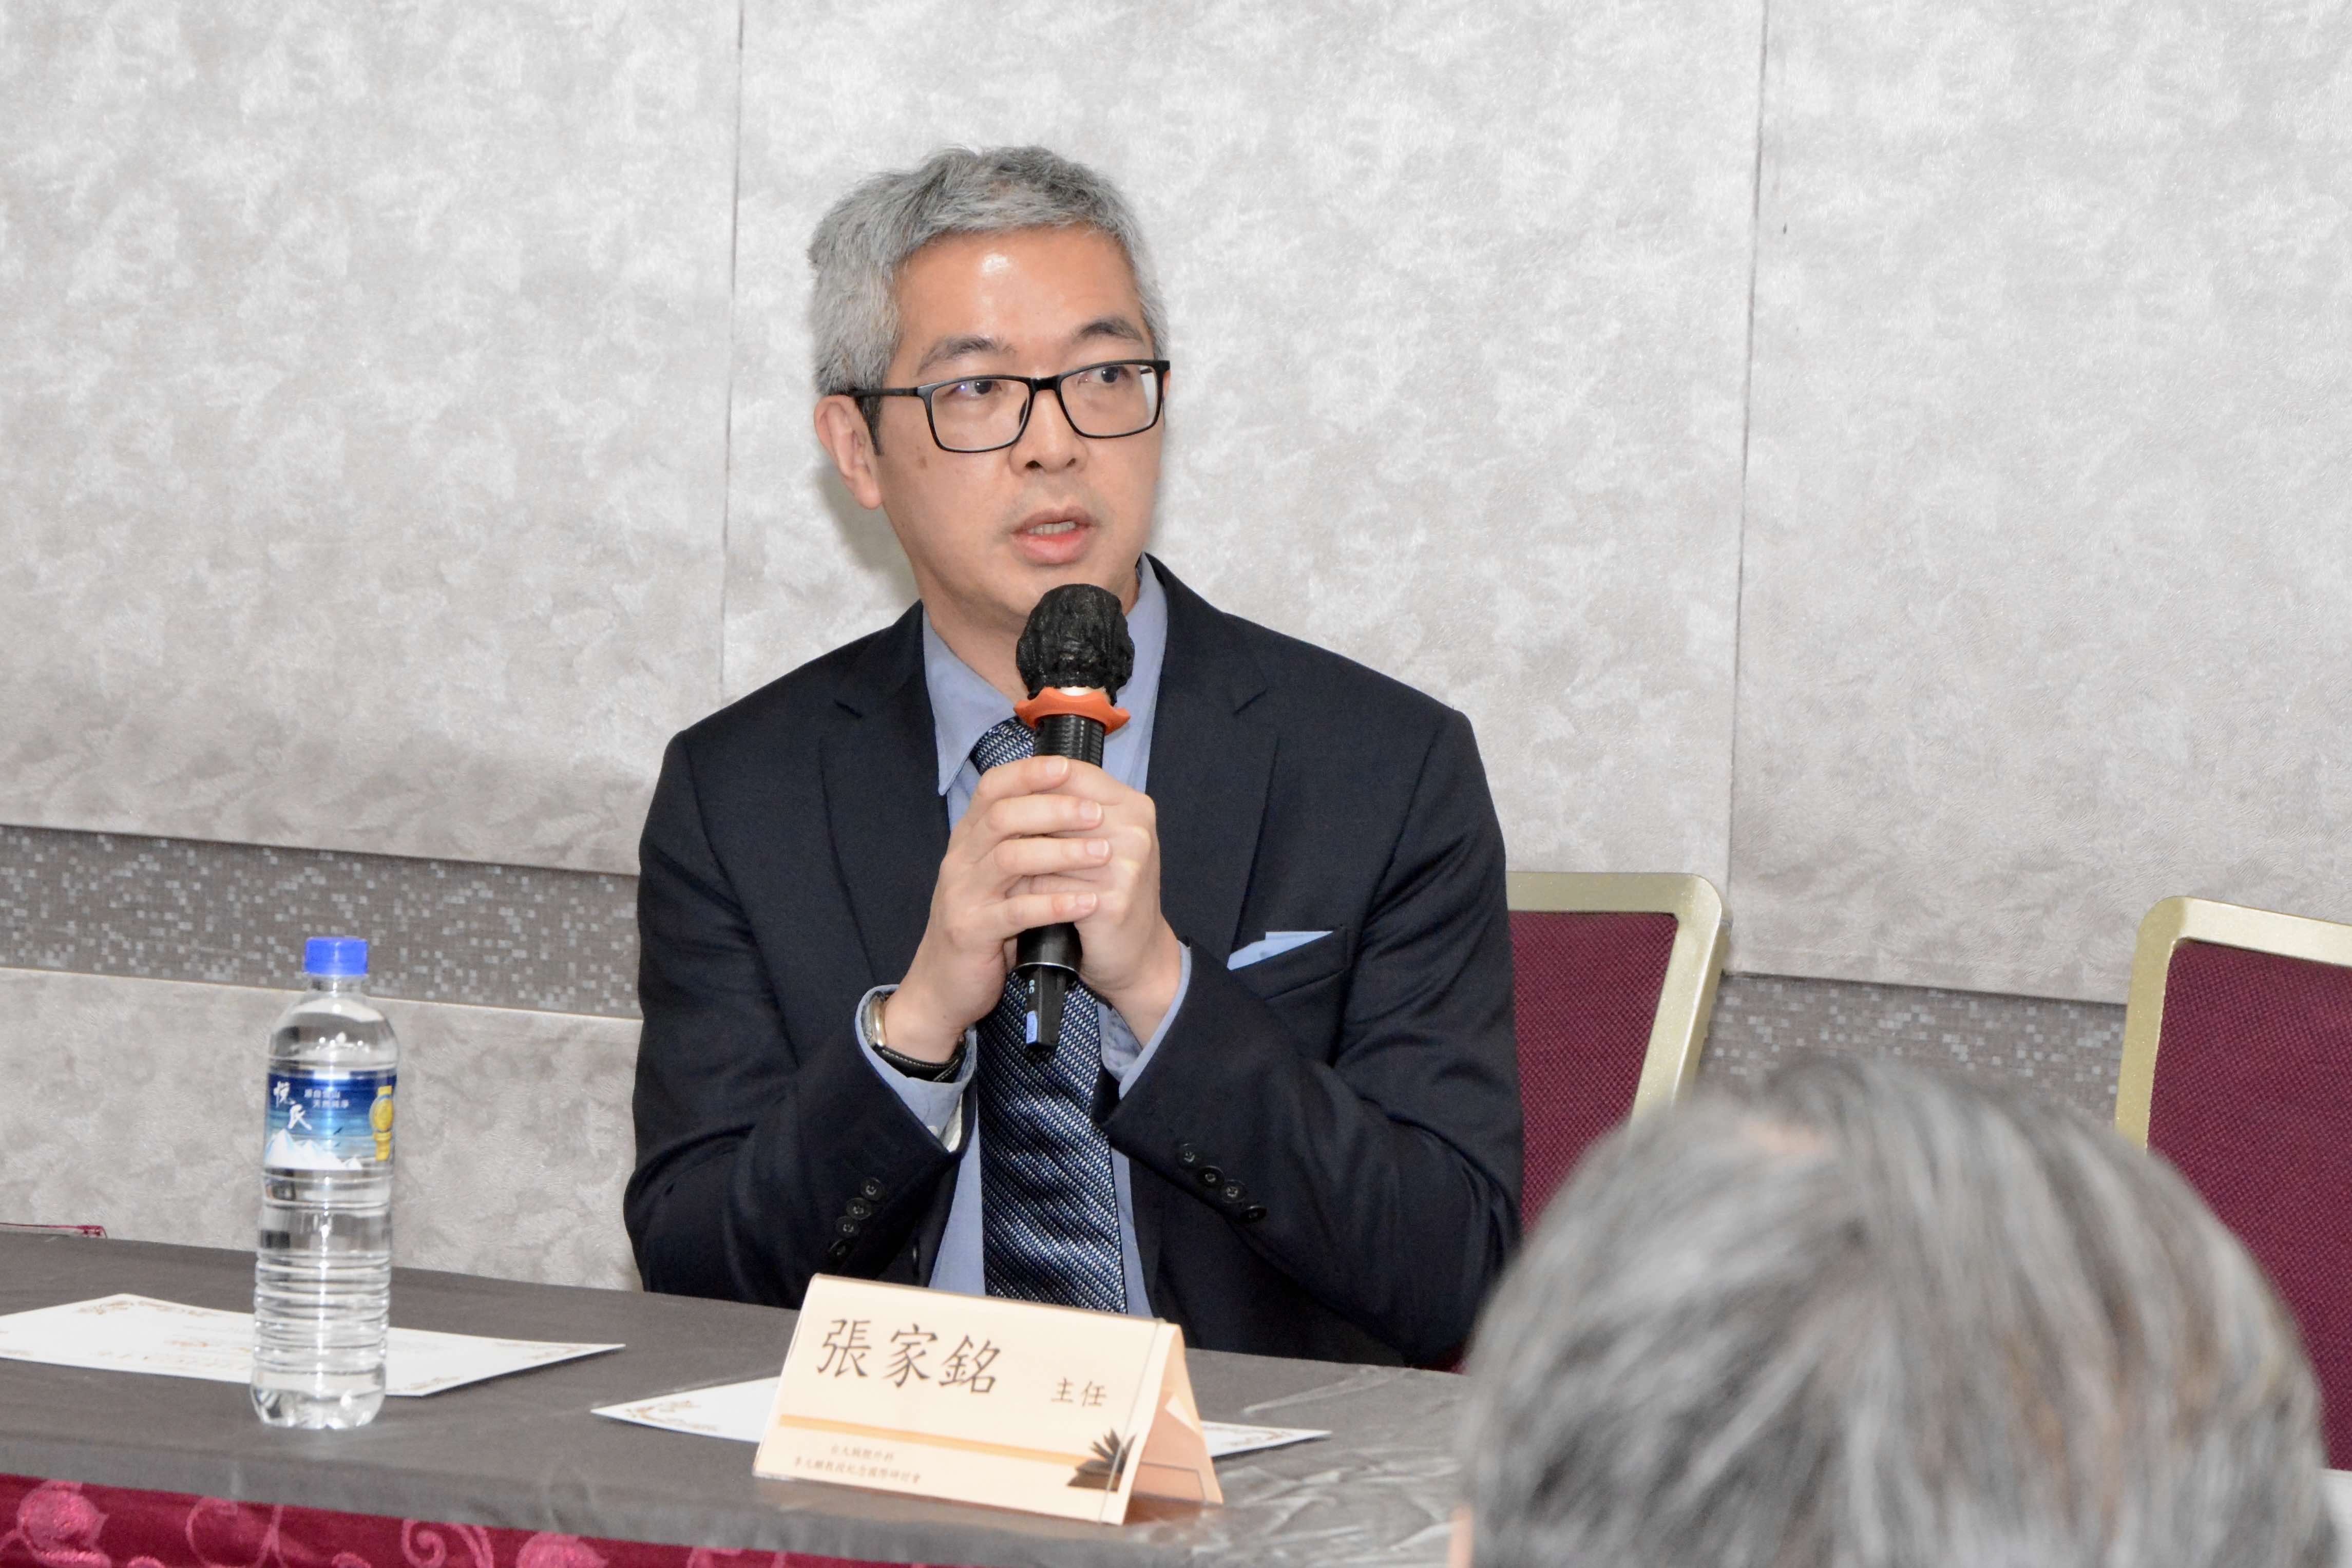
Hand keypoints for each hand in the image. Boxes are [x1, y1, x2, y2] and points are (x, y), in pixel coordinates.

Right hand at [882, 755, 1108, 1061]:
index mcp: (969, 839)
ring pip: (1009, 859)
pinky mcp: (971, 932)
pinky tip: (1086, 902)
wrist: (943, 986)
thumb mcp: (1001, 877)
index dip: (1029, 773)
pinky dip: (1053, 904)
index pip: (993, 788)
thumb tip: (1076, 802)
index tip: (1069, 767)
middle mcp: (961, 860)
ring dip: (1061, 852)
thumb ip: (1025, 843)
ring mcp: (962, 896)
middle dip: (1053, 808)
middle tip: (1096, 812)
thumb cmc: (984, 926)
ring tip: (1102, 853)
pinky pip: (1014, 912)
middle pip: (1002, 816)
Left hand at [1016, 760, 1183, 1041]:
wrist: (1135, 956)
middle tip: (983, 833)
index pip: (1073, 773)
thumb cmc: (1108, 896)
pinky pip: (1050, 887)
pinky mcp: (1113, 900)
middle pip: (1058, 808)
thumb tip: (1012, 785)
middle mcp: (1136, 827)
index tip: (998, 796)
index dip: (1030, 781)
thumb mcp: (1096, 845)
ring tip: (992, 868)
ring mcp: (1127, 863)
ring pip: (1049, 848)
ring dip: (1016, 859)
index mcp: (1133, 805)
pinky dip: (1025, 892)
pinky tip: (1009, 897)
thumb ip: (1068, 813)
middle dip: (1018, 822)